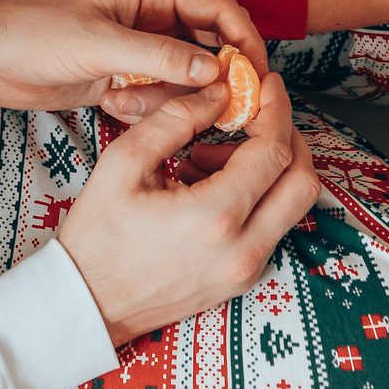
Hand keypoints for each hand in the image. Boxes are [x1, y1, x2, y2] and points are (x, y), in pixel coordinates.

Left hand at [0, 0, 267, 120]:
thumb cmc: (35, 34)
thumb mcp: (98, 45)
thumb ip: (157, 58)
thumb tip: (214, 71)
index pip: (220, 12)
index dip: (245, 41)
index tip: (257, 78)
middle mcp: (154, 20)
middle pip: (211, 49)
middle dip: (213, 80)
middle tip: (219, 110)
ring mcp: (141, 52)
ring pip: (185, 81)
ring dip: (165, 99)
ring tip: (123, 100)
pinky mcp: (126, 80)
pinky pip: (158, 100)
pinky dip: (143, 109)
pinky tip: (110, 104)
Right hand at [55, 72, 318, 345]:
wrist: (85, 304)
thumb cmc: (97, 235)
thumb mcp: (124, 162)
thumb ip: (176, 118)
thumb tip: (220, 94)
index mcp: (214, 217)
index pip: (273, 151)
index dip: (275, 109)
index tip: (266, 84)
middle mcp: (242, 250)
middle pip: (302, 182)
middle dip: (288, 138)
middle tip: (256, 115)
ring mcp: (246, 271)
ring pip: (291, 207)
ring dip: (269, 169)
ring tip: (207, 156)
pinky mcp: (240, 281)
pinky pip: (270, 228)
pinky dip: (256, 197)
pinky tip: (207, 185)